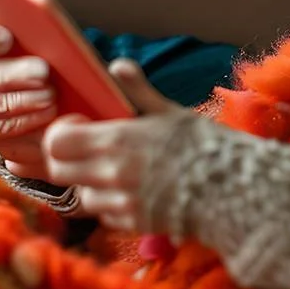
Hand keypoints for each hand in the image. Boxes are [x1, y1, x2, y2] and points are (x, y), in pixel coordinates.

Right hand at [0, 18, 57, 179]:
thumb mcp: (44, 52)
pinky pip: (4, 127)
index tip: (6, 39)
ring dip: (29, 101)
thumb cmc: (47, 73)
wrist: (41, 111)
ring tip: (52, 98)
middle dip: (19, 74)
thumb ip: (40, 43)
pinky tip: (49, 115)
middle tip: (44, 74)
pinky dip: (31, 122)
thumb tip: (55, 42)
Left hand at [41, 59, 188, 231]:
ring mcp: (120, 202)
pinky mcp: (133, 224)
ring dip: (92, 185)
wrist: (232, 188)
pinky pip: (105, 216)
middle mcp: (111, 173)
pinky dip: (112, 205)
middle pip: (58, 171)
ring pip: (81, 196)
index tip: (79, 126)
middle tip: (89, 152)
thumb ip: (138, 90)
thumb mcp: (170, 111)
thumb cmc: (204, 145)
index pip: (57, 142)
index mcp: (117, 140)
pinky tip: (135, 193)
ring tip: (117, 175)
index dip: (61, 133)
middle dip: (68, 160)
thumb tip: (117, 65)